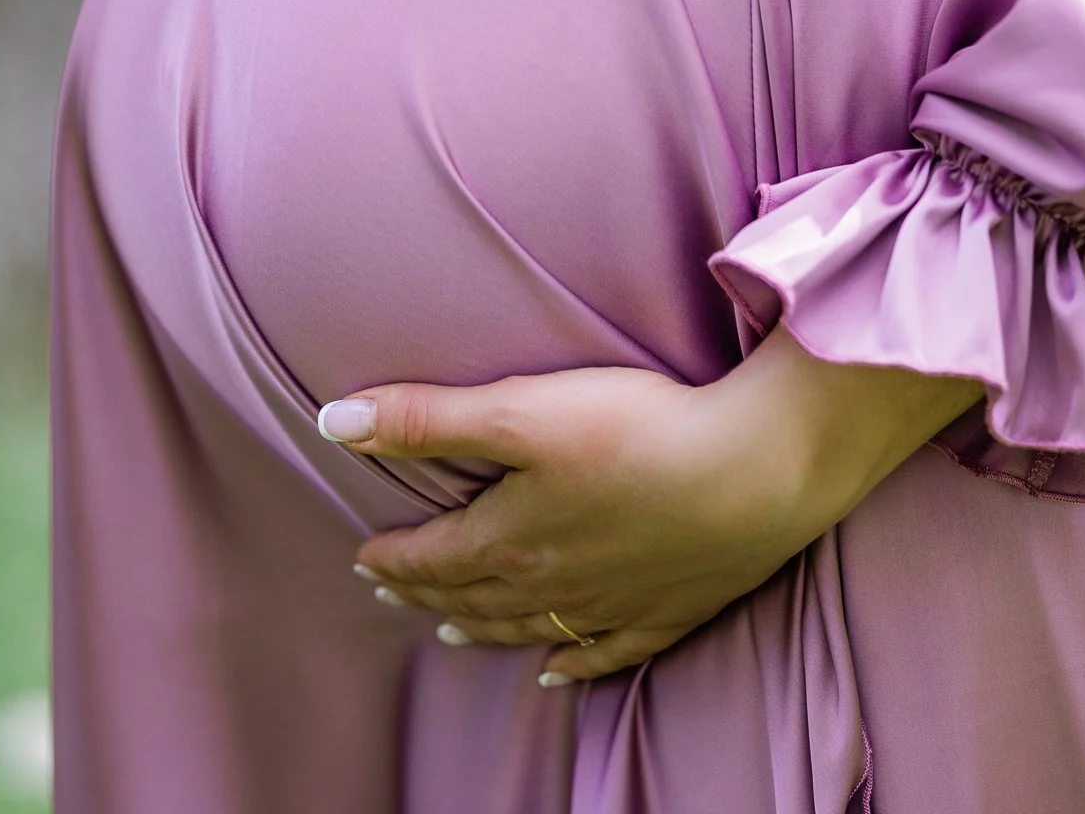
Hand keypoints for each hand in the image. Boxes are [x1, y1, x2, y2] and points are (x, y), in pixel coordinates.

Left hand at [320, 330, 980, 684]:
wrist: (754, 472)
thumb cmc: (637, 432)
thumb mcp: (520, 411)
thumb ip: (427, 418)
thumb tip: (331, 420)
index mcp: (513, 535)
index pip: (435, 555)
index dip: (394, 558)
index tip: (364, 559)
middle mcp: (554, 580)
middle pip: (475, 595)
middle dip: (428, 592)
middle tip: (395, 592)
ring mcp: (614, 601)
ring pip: (531, 625)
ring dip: (484, 627)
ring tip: (452, 631)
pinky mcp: (669, 607)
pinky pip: (607, 650)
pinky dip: (574, 663)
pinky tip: (556, 672)